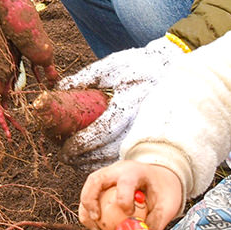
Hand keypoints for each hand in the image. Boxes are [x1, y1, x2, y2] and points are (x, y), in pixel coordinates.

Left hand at [58, 36, 183, 168]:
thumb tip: (61, 89)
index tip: (65, 148)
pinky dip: (108, 163)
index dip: (82, 143)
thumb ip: (87, 77)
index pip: (103, 131)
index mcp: (130, 103)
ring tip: (75, 162)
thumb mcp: (112, 66)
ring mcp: (146, 131)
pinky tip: (93, 161)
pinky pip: (127, 155)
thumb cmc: (138, 65)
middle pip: (109, 150)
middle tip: (65, 157)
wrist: (169, 69)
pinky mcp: (148, 136)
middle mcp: (139, 121)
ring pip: (118, 157)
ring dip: (95, 164)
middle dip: (85, 158)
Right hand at [78, 160, 182, 229]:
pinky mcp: (102, 183)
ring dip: (86, 209)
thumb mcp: (168, 204)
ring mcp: (107, 175)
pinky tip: (96, 228)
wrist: (160, 177)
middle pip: (96, 179)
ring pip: (88, 187)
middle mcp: (117, 170)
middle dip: (91, 200)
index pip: (124, 182)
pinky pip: (89, 196)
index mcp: (135, 172)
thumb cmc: (163, 190)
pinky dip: (88, 212)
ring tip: (95, 229)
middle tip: (96, 219)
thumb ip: (157, 221)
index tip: (130, 214)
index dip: (124, 200)